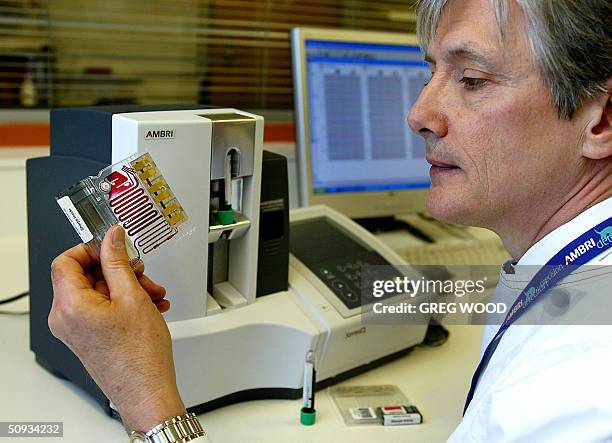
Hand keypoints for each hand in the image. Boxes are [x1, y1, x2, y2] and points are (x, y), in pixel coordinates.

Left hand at [49, 226, 186, 432]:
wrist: (146, 391)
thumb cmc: (139, 355)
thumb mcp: (132, 296)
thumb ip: (118, 262)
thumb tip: (111, 238)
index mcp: (69, 305)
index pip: (66, 260)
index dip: (91, 248)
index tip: (113, 247)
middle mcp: (65, 318)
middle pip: (86, 276)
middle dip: (119, 271)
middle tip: (142, 274)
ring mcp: (75, 329)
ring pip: (98, 292)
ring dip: (128, 287)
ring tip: (153, 295)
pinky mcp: (87, 337)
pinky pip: (101, 308)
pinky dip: (124, 302)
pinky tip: (149, 306)